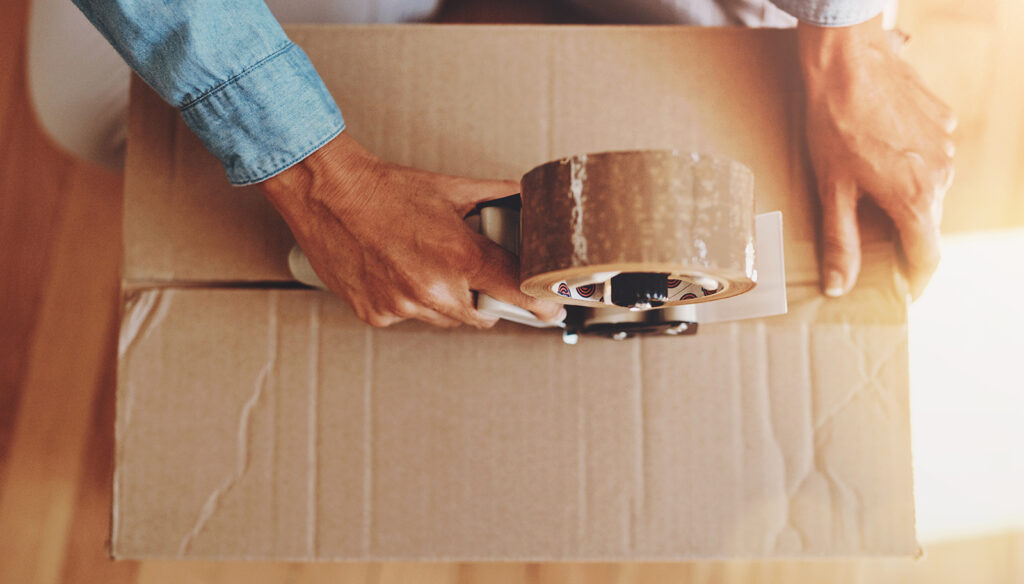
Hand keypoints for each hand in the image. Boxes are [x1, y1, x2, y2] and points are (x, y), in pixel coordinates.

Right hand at [261, 132, 564, 327]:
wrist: (327, 192)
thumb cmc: (385, 189)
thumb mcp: (453, 190)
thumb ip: (498, 198)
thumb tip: (531, 200)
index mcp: (458, 256)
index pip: (517, 293)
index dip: (540, 303)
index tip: (553, 309)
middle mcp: (431, 287)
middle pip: (483, 314)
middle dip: (486, 297)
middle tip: (475, 271)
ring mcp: (402, 306)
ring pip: (445, 319)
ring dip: (447, 300)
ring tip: (427, 262)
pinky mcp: (377, 315)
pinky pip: (410, 317)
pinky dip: (410, 301)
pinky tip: (399, 271)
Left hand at [798, 16, 955, 298]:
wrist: (847, 62)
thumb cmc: (834, 125)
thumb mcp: (831, 190)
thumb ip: (840, 241)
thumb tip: (839, 285)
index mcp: (917, 198)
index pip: (927, 257)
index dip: (914, 280)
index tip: (902, 292)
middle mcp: (942, 173)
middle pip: (928, 222)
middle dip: (904, 238)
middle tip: (874, 246)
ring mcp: (946, 144)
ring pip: (931, 188)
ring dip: (906, 197)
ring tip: (869, 192)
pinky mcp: (943, 120)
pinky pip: (930, 156)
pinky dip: (910, 164)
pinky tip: (878, 154)